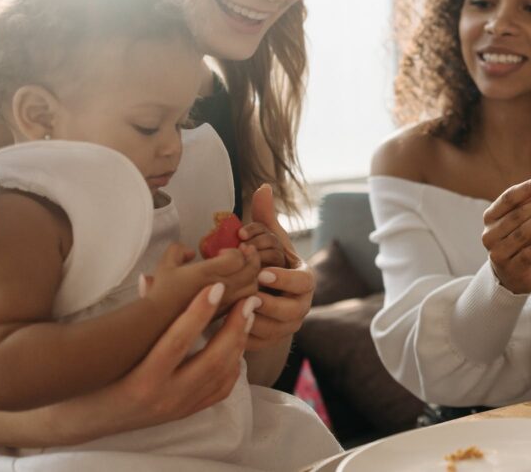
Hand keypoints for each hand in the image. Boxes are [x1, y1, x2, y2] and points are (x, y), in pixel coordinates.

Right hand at [46, 287, 252, 444]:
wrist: (89, 419)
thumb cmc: (97, 376)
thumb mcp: (114, 349)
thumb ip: (138, 315)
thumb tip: (151, 278)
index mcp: (142, 380)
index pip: (176, 342)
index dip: (199, 312)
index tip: (217, 286)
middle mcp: (165, 398)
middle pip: (212, 359)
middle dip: (235, 327)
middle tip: (248, 300)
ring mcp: (180, 408)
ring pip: (223, 373)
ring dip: (240, 341)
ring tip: (247, 315)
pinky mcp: (188, 412)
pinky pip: (222, 388)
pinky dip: (234, 363)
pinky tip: (237, 343)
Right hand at [142, 241, 260, 317]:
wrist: (157, 323)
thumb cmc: (161, 292)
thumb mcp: (165, 265)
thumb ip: (178, 250)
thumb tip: (191, 252)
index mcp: (208, 272)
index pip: (237, 258)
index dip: (235, 251)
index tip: (223, 252)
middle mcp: (221, 287)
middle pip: (251, 271)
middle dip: (252, 258)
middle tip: (247, 252)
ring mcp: (226, 302)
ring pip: (253, 287)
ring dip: (253, 275)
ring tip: (246, 269)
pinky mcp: (226, 314)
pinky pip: (247, 302)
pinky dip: (248, 291)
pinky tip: (239, 286)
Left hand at [244, 184, 310, 350]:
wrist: (263, 298)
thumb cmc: (266, 264)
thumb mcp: (268, 242)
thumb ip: (265, 219)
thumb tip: (263, 187)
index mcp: (304, 281)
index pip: (302, 282)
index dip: (283, 279)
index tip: (262, 273)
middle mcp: (301, 306)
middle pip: (291, 311)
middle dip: (269, 303)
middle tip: (247, 295)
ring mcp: (287, 327)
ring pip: (274, 330)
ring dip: (254, 320)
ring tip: (234, 309)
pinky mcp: (270, 342)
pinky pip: (258, 344)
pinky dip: (243, 335)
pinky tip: (226, 324)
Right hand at [481, 176, 530, 294]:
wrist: (513, 274)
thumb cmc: (518, 239)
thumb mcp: (519, 219)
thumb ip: (530, 201)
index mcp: (490, 216)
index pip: (509, 197)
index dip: (530, 187)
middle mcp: (489, 233)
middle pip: (518, 214)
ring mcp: (497, 252)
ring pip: (523, 233)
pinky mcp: (510, 268)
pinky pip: (527, 254)